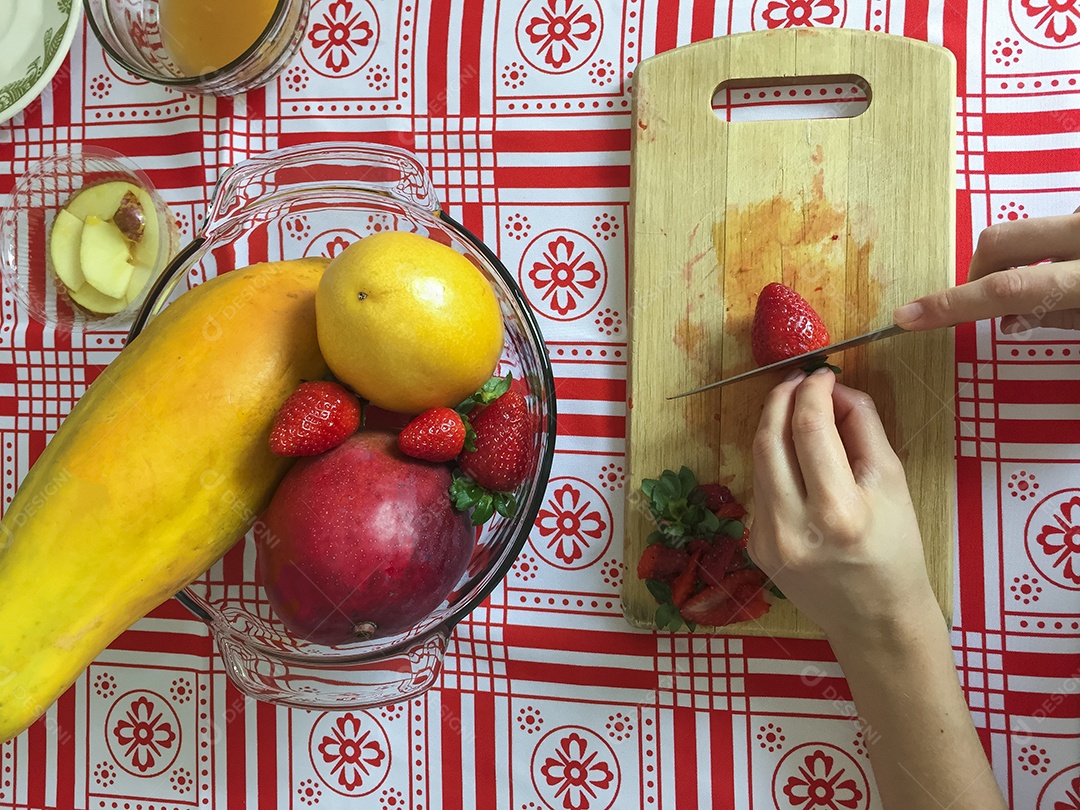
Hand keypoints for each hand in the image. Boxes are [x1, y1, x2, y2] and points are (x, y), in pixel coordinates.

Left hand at [748, 369, 937, 642]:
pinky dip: (775, 462)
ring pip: (758, 461)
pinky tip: (795, 457)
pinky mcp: (755, 546)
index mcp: (838, 512)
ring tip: (798, 410)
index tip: (821, 374)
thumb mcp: (893, 483)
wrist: (875, 619)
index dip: (813, 391)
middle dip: (781, 399)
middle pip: (769, 439)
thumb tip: (833, 388)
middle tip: (798, 381)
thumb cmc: (896, 550)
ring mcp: (767, 539)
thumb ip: (862, 426)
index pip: (810, 429)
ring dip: (775, 427)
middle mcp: (794, 527)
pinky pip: (761, 487)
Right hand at [893, 207, 1079, 332]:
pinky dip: (1047, 247)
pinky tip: (1072, 261)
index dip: (950, 304)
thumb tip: (1009, 320)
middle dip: (978, 273)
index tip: (908, 317)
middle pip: (996, 242)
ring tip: (1049, 280)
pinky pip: (1050, 222)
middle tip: (991, 299)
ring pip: (1021, 229)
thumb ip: (1056, 318)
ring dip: (1019, 260)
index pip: (1003, 290)